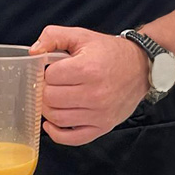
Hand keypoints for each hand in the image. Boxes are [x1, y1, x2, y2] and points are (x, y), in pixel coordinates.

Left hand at [30, 25, 150, 145]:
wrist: (141, 67)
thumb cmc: (109, 52)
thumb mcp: (80, 36)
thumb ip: (52, 37)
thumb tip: (33, 52)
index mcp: (88, 69)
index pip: (50, 77)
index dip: (46, 72)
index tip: (52, 70)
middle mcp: (95, 94)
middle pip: (51, 99)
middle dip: (45, 90)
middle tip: (51, 84)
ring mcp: (100, 113)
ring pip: (58, 118)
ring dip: (48, 109)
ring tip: (53, 99)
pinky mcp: (104, 126)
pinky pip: (73, 139)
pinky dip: (57, 134)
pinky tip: (51, 123)